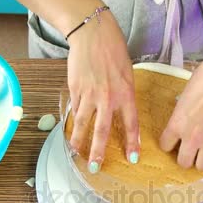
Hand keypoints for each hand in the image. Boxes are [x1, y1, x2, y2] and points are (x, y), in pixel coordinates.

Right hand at [66, 11, 139, 172]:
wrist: (92, 34)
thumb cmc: (113, 51)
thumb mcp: (127, 74)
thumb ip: (123, 95)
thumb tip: (117, 114)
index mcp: (126, 93)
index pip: (130, 124)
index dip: (132, 142)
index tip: (132, 158)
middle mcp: (108, 97)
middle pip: (102, 131)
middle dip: (98, 152)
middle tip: (95, 167)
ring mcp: (89, 94)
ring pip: (83, 123)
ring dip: (79, 141)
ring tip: (75, 153)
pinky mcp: (75, 89)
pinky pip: (75, 109)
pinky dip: (72, 122)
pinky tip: (70, 132)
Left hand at [159, 54, 202, 170]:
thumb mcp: (186, 94)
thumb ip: (184, 111)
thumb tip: (187, 113)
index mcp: (177, 124)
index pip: (165, 146)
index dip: (169, 143)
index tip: (173, 140)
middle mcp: (192, 136)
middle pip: (183, 162)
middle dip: (185, 158)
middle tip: (189, 150)